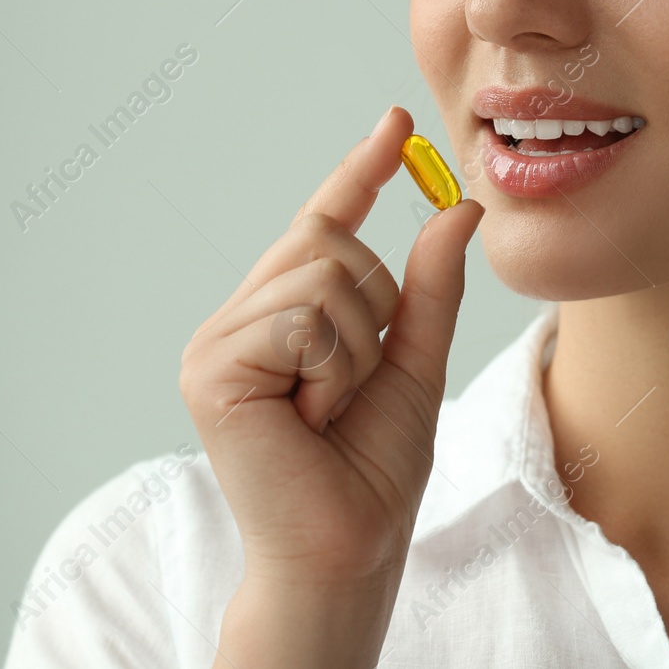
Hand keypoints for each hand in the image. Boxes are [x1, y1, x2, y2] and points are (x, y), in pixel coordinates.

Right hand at [180, 105, 483, 594]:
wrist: (349, 546)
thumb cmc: (372, 469)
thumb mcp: (417, 362)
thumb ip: (431, 288)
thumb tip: (458, 208)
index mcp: (283, 314)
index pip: (324, 223)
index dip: (359, 171)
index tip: (396, 122)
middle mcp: (242, 317)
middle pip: (326, 240)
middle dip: (372, 305)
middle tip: (353, 384)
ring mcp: (218, 340)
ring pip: (321, 275)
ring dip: (355, 348)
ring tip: (329, 408)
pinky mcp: (210, 367)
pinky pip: (301, 319)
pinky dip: (331, 369)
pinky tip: (309, 417)